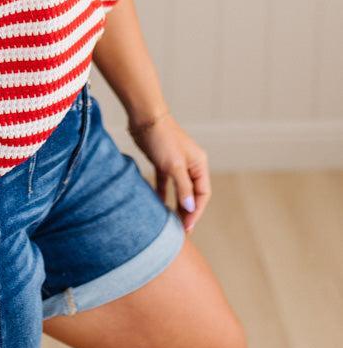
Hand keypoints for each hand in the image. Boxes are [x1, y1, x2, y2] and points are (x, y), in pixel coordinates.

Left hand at [129, 114, 210, 232]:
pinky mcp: (162, 162)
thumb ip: (183, 187)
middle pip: (192, 193)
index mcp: (199, 164)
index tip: (187, 226)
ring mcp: (176, 163)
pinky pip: (165, 183)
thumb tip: (191, 207)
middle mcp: (190, 164)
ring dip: (176, 205)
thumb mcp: (174, 165)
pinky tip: (157, 206)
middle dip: (187, 211)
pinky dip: (162, 193)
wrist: (145, 117)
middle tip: (180, 230)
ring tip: (172, 223)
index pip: (203, 193)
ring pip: (179, 190)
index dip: (196, 211)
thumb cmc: (162, 138)